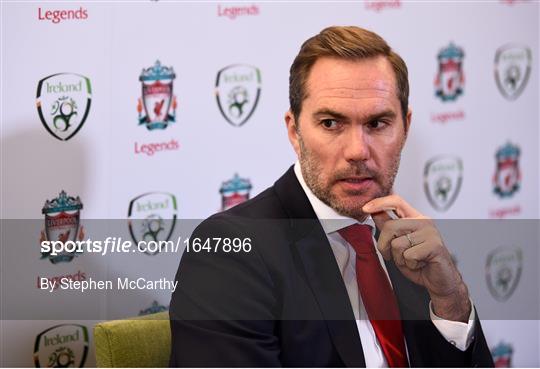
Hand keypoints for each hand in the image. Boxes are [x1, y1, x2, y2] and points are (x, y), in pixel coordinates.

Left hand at [362, 194, 470, 322]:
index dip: (379, 203)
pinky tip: (420, 264)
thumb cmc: (419, 263)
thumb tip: (374, 212)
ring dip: (399, 258)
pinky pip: (409, 255)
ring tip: (412, 261)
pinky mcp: (435, 245)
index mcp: (415, 217)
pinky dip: (410, 265)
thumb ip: (388, 227)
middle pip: (390, 226)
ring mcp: (430, 232)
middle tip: (393, 256)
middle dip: (384, 246)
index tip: (365, 208)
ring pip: (397, 243)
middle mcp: (423, 221)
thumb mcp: (398, 243)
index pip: (396, 201)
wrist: (439, 281)